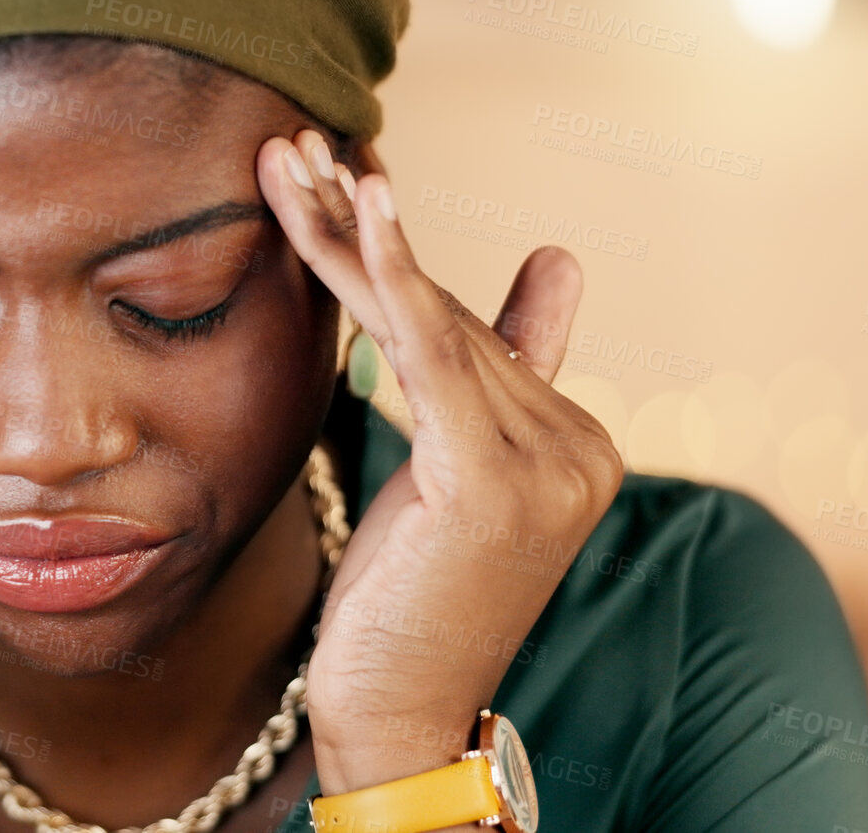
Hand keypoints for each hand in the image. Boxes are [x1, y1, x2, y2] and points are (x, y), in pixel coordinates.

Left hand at [255, 130, 624, 798]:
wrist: (396, 719)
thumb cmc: (405, 604)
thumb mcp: (449, 479)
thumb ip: (496, 379)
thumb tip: (561, 265)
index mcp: (574, 444)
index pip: (463, 329)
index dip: (388, 257)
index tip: (330, 181)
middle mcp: (579, 447)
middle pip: (442, 313)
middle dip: (359, 226)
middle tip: (290, 147)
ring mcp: (549, 465)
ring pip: (425, 321)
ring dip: (348, 230)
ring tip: (287, 157)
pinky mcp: (497, 481)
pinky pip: (428, 353)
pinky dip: (389, 272)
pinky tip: (358, 205)